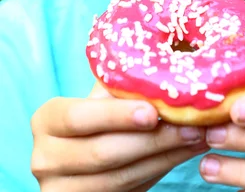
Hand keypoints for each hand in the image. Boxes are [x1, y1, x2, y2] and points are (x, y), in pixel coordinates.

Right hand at [31, 83, 207, 190]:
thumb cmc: (100, 116)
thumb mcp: (101, 97)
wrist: (84, 157)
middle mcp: (44, 158)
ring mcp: (60, 190)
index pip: (79, 117)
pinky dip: (159, 172)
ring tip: (197, 138)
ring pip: (120, 178)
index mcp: (47, 120)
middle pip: (104, 153)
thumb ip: (121, 84)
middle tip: (192, 126)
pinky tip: (182, 154)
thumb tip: (168, 68)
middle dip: (154, 140)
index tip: (153, 112)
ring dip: (165, 158)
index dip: (116, 116)